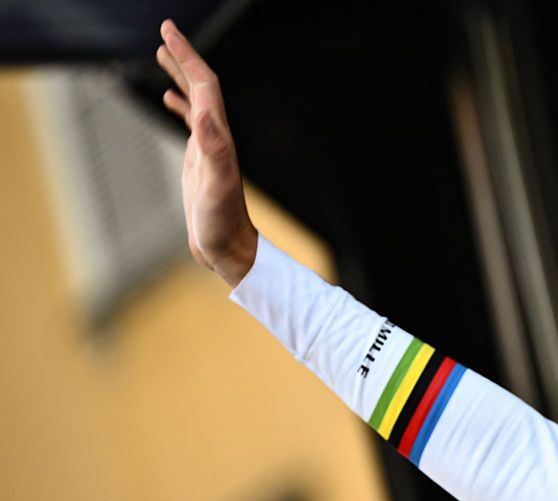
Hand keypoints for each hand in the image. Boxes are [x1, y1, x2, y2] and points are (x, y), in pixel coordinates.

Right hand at [156, 18, 257, 287]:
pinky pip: (190, 122)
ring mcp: (208, 147)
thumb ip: (212, 151)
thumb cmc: (222, 223)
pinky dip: (180, 104)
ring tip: (162, 53)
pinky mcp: (200, 160)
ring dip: (180, 74)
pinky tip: (170, 99)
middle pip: (200, 86)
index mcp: (218, 136)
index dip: (187, 55)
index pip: (203, 85)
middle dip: (183, 56)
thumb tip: (204, 116)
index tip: (168, 30)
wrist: (230, 249)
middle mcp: (216, 137)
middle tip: (165, 30)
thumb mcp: (217, 186)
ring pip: (194, 100)